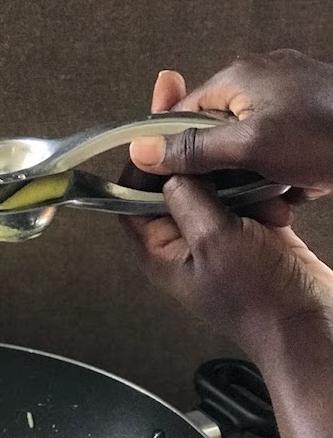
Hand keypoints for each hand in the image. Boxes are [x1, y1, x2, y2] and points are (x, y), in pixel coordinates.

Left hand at [120, 70, 332, 359]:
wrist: (308, 324)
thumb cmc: (259, 298)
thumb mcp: (215, 240)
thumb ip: (187, 200)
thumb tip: (168, 169)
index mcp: (159, 250)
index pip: (130, 199)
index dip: (139, 163)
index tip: (153, 126)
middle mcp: (182, 243)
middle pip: (170, 187)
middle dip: (188, 158)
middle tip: (194, 114)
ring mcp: (216, 237)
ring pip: (211, 188)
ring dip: (232, 177)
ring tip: (251, 177)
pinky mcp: (248, 233)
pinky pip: (243, 198)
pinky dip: (258, 193)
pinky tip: (275, 201)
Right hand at [128, 50, 332, 202]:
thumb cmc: (325, 136)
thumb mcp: (250, 147)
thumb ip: (193, 149)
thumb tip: (139, 149)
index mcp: (236, 76)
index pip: (179, 115)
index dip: (173, 154)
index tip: (173, 187)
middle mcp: (257, 77)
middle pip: (214, 133)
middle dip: (221, 171)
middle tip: (240, 198)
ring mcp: (286, 94)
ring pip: (247, 145)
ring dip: (254, 177)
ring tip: (275, 196)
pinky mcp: (308, 113)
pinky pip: (277, 148)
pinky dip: (281, 172)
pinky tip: (295, 189)